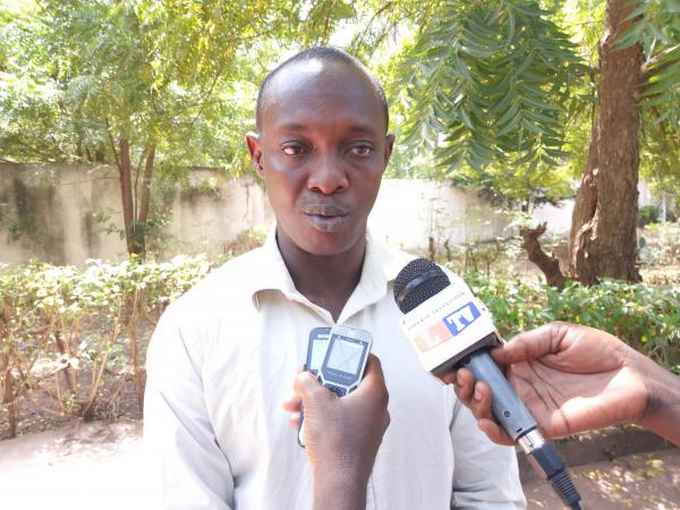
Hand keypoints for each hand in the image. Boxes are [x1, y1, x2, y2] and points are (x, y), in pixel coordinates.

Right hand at [283, 355, 389, 507]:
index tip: (331, 353)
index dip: (349, 353)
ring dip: (315, 401)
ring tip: (293, 407)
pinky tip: (300, 423)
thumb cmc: (335, 440)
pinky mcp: (359, 440)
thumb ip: (308, 381)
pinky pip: (340, 420)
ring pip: (340, 402)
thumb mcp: (315, 401)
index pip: (369, 360)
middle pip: (349, 382)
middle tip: (304, 382)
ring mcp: (369, 425)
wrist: (339, 482)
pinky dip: (321, 417)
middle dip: (321, 382)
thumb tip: (303, 376)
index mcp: (375, 392)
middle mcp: (377, 407)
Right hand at [443, 322, 653, 444]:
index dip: (464, 362)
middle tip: (461, 375)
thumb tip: (496, 353)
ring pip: (488, 411)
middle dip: (462, 383)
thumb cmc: (596, 350)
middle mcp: (518, 384)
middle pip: (478, 388)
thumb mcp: (558, 334)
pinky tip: (486, 419)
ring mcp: (527, 405)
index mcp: (519, 361)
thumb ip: (526, 343)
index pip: (484, 363)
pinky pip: (510, 432)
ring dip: (473, 402)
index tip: (449, 359)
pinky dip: (493, 429)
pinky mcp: (540, 424)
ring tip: (478, 388)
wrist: (629, 375)